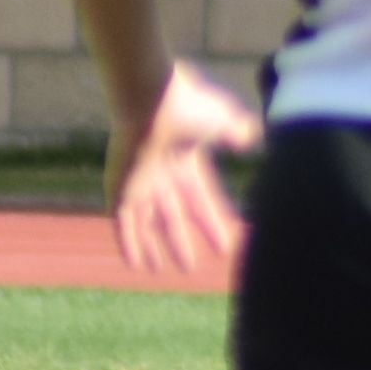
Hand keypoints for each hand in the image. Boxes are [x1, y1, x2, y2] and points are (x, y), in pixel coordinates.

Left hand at [108, 57, 261, 282]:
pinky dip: (128, 242)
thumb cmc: (190, 106)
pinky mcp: (119, 187)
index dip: (211, 224)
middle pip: (172, 216)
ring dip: (151, 245)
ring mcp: (138, 181)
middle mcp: (161, 174)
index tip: (223, 247)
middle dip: (180, 240)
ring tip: (158, 271)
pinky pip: (123, 221)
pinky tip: (134, 265)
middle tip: (189, 267)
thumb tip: (250, 139)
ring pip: (144, 221)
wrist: (152, 99)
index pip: (200, 200)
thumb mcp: (225, 120)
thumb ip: (238, 130)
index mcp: (186, 160)